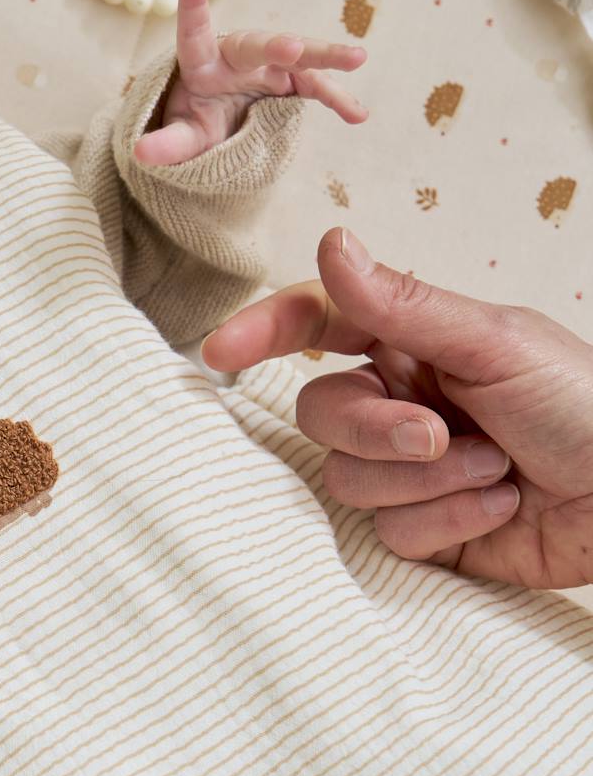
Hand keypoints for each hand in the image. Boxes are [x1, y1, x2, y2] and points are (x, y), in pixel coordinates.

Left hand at [133, 0, 368, 167]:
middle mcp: (239, 55)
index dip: (193, 7)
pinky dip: (338, 99)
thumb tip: (139, 154)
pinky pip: (318, 87)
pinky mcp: (294, 80)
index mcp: (203, 61)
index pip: (194, 34)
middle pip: (257, 45)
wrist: (223, 115)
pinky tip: (358, 115)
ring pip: (300, 57)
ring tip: (357, 58)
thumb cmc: (198, 115)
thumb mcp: (184, 133)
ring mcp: (271, 65)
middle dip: (275, 46)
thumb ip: (167, 142)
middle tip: (291, 49)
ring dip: (327, 57)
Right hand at [200, 227, 592, 589]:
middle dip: (379, 431)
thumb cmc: (586, 405)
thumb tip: (333, 243)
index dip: (265, 332)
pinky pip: (390, 532)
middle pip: (322, 415)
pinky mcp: (424, 532)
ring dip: (429, 481)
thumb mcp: (497, 342)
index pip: (319, 325)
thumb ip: (403, 305)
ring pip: (350, 479)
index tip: (219, 352)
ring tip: (497, 470)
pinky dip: (450, 523)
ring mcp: (409, 470)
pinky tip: (501, 506)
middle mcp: (401, 403)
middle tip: (442, 436)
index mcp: (416, 343)